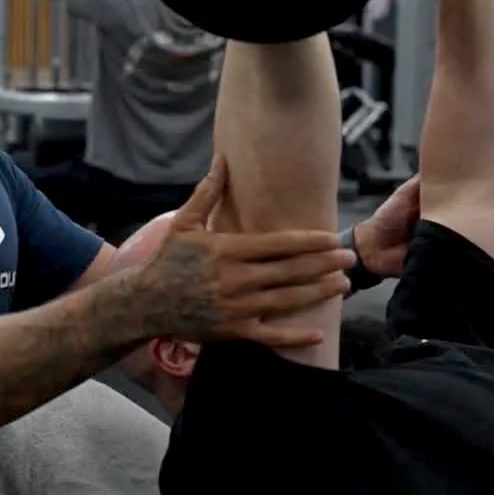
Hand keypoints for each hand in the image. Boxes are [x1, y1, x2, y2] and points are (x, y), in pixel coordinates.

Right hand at [135, 155, 354, 349]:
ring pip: (288, 300)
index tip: (332, 238)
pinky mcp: (234, 332)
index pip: (279, 244)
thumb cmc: (167, 259)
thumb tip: (222, 158)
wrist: (144, 302)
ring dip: (319, 292)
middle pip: (291, 271)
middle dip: (324, 265)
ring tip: (343, 284)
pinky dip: (296, 336)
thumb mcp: (184, 222)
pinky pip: (271, 336)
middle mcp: (236, 279)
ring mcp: (237, 307)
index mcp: (228, 250)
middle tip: (349, 258)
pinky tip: (319, 333)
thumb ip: (208, 192)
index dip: (310, 242)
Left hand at [353, 174, 493, 278]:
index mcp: (452, 207)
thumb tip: (447, 162)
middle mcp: (459, 226)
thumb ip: (428, 182)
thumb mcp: (408, 194)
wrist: (372, 248)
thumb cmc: (389, 218)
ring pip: (492, 241)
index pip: (484, 201)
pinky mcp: (453, 263)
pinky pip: (478, 261)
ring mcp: (458, 245)